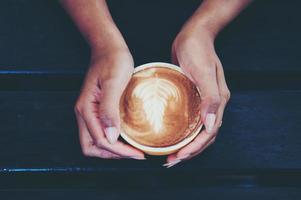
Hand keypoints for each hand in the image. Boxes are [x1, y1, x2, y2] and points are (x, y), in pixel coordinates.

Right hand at [74, 49, 144, 159]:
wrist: (108, 47)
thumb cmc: (113, 60)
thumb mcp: (114, 83)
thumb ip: (109, 110)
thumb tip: (110, 137)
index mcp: (85, 108)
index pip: (99, 140)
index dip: (118, 151)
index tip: (137, 153)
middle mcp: (83, 112)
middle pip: (91, 146)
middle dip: (112, 154)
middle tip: (134, 154)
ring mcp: (88, 111)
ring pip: (94, 141)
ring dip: (112, 149)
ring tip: (131, 149)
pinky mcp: (95, 109)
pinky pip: (100, 131)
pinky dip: (112, 140)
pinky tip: (126, 138)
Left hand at [165, 26, 230, 166]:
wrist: (193, 36)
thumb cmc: (197, 51)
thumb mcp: (203, 73)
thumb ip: (210, 99)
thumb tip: (210, 126)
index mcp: (218, 101)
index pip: (209, 133)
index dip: (195, 148)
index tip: (180, 156)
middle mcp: (213, 104)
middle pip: (204, 136)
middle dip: (190, 151)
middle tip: (172, 161)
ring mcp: (204, 102)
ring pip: (197, 131)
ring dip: (186, 145)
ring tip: (171, 155)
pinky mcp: (194, 98)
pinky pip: (190, 120)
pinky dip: (183, 132)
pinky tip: (172, 136)